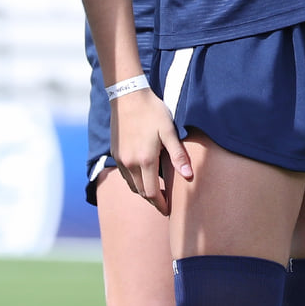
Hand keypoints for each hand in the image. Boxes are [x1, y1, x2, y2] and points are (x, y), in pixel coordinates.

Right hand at [110, 85, 191, 215]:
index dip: (161, 204)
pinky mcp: (115, 153)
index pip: (152, 193)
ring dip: (143, 191)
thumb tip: (189, 176)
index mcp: (145, 160)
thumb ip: (178, 155)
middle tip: (164, 205)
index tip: (169, 210)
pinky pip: (125, 175)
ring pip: (132, 185)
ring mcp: (120, 159)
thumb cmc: (152, 111)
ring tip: (155, 192)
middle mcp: (130, 163)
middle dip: (153, 201)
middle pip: (141, 192)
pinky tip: (143, 176)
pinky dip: (134, 181)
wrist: (128, 96)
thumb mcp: (169, 131)